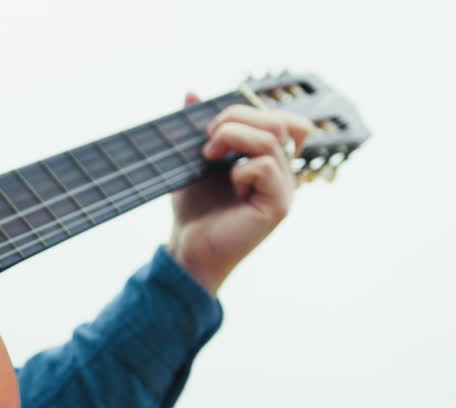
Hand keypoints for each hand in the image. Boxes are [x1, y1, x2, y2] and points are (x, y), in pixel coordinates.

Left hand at [168, 93, 315, 295]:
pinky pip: (265, 166)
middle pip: (278, 121)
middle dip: (235, 119)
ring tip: (207, 157)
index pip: (283, 119)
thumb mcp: (193, 161)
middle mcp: (284, 173)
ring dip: (232, 138)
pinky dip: (239, 168)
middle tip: (205, 143)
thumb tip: (192, 92)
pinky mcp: (278, 206)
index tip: (212, 129)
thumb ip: (198, 128)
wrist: (188, 250)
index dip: (248, 112)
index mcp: (271, 160)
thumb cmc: (193, 210)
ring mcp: (285, 189)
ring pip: (271, 138)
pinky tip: (229, 185)